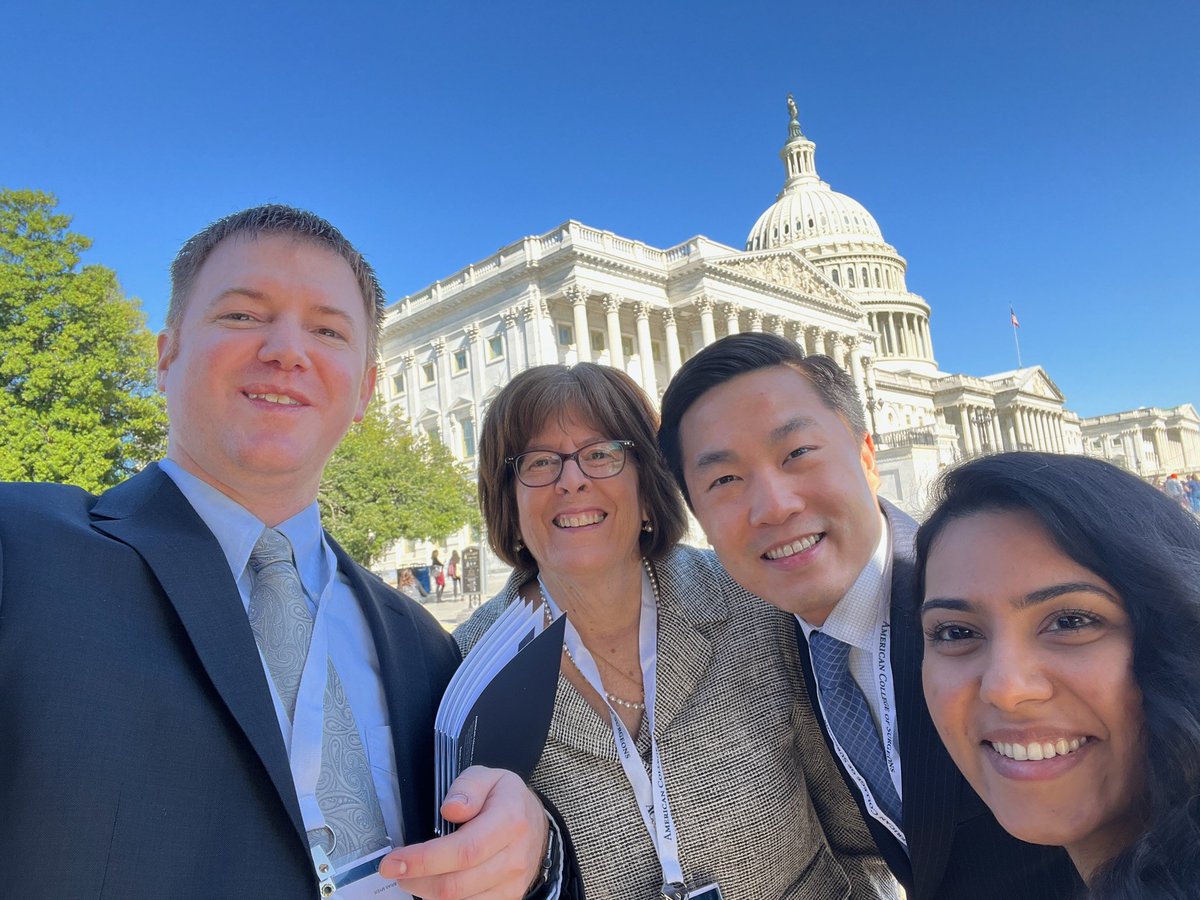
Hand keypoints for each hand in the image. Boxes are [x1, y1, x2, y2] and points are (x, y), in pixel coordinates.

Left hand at [379, 766, 547, 899]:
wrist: (536, 824)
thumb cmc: (505, 798)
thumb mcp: (488, 777)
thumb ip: (467, 788)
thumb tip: (450, 810)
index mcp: (509, 821)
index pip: (463, 850)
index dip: (424, 860)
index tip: (394, 861)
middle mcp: (514, 857)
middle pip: (457, 883)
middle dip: (417, 880)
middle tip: (395, 870)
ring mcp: (513, 883)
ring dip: (427, 892)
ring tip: (414, 875)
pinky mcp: (509, 899)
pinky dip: (445, 899)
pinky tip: (433, 884)